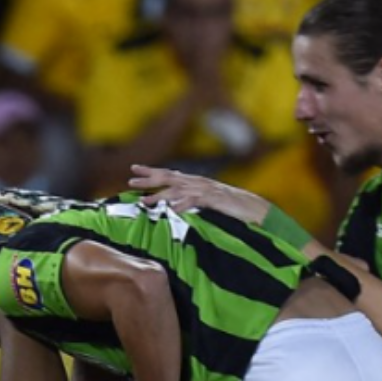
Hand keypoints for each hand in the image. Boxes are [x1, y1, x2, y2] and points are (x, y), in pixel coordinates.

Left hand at [128, 164, 268, 221]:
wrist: (250, 207)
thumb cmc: (227, 206)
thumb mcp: (205, 201)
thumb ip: (189, 199)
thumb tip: (172, 204)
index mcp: (193, 181)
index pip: (168, 173)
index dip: (150, 171)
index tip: (133, 170)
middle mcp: (196, 182)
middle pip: (168, 178)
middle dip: (149, 179)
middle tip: (131, 182)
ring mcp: (204, 189)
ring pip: (178, 190)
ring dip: (161, 195)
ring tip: (146, 201)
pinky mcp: (213, 199)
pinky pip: (195, 201)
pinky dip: (183, 205)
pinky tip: (172, 210)